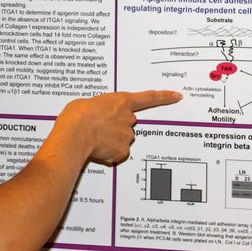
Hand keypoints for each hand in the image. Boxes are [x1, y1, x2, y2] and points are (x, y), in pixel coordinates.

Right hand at [60, 90, 180, 165]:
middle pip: (128, 123)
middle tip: (98, 127)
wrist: (74, 134)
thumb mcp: (87, 103)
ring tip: (93, 139)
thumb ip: (100, 108)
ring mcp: (127, 135)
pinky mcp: (122, 151)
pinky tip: (96, 150)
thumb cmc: (76, 117)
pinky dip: (108, 154)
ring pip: (122, 140)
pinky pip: (116, 154)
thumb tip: (97, 116)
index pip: (149, 98)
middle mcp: (128, 118)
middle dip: (116, 126)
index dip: (164, 97)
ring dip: (111, 140)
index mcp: (121, 101)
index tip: (177, 96)